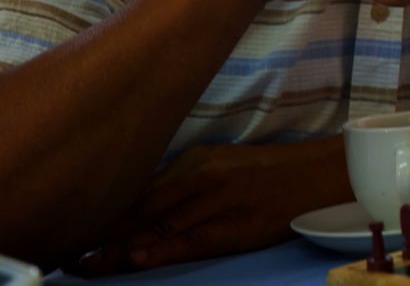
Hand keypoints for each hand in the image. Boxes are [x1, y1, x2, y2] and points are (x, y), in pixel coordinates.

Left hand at [66, 138, 350, 274]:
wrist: (316, 176)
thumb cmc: (266, 171)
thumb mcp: (220, 164)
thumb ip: (184, 181)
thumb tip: (145, 203)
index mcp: (198, 161)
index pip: (144, 189)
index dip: (110, 212)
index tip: (79, 229)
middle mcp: (205, 179)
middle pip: (146, 210)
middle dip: (108, 234)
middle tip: (76, 254)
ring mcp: (222, 203)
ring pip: (164, 227)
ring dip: (125, 247)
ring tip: (94, 263)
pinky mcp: (239, 227)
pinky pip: (193, 241)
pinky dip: (163, 249)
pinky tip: (138, 258)